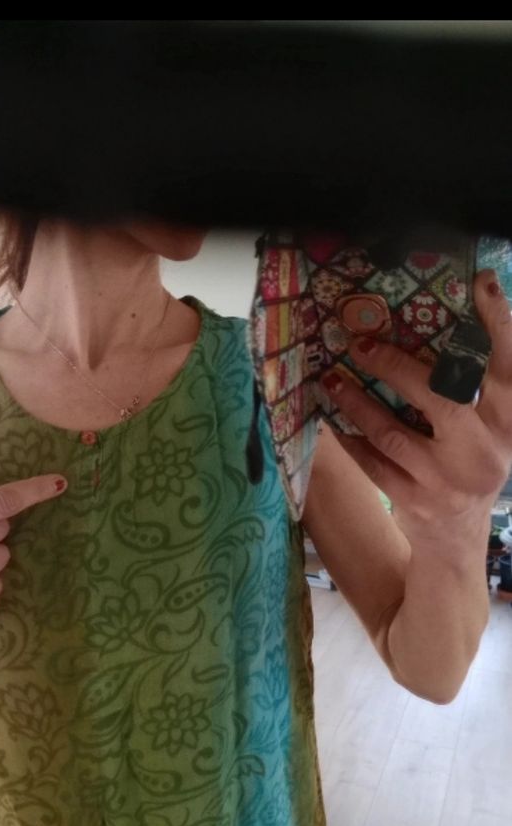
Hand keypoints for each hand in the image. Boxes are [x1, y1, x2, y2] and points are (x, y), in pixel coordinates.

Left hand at [324, 269, 511, 541]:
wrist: (457, 542)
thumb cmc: (469, 466)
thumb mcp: (488, 431)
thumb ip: (474, 391)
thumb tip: (436, 328)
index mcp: (509, 425)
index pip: (509, 367)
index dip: (499, 324)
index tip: (482, 283)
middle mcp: (486, 450)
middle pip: (442, 397)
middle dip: (396, 366)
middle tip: (359, 343)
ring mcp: (450, 480)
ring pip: (395, 432)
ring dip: (357, 402)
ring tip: (332, 380)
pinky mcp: (416, 502)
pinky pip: (374, 463)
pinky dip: (351, 439)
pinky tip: (332, 421)